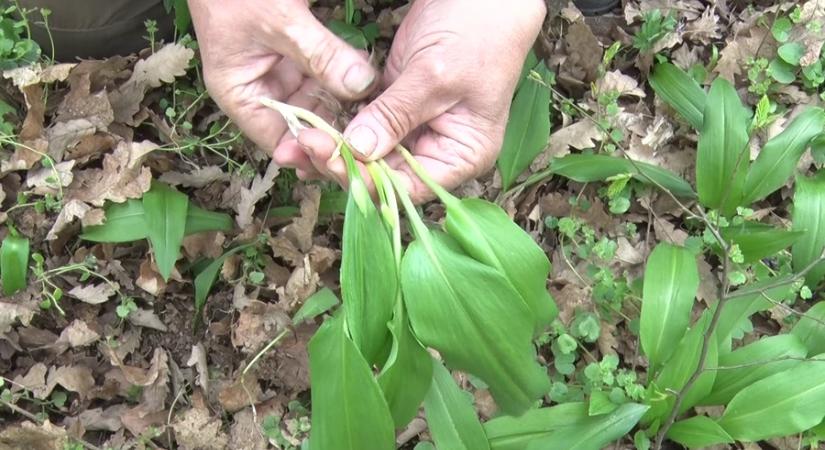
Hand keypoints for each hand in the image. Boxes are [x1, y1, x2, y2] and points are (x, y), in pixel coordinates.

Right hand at [188, 0, 376, 154]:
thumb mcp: (280, 21)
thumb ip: (320, 54)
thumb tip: (362, 85)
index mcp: (241, 95)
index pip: (280, 141)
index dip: (313, 153)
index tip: (349, 154)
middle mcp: (262, 90)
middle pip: (304, 127)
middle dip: (337, 131)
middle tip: (373, 137)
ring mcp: (282, 73)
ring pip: (320, 103)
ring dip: (347, 107)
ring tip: (378, 113)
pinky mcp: (300, 56)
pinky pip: (327, 78)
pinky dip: (348, 81)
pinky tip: (372, 83)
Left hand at [284, 0, 546, 201]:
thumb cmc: (476, 33)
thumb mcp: (434, 77)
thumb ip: (395, 115)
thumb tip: (358, 149)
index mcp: (460, 155)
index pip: (410, 186)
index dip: (368, 181)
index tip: (328, 159)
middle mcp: (437, 150)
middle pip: (384, 175)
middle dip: (342, 165)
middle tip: (300, 149)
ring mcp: (415, 129)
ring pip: (369, 154)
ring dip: (335, 150)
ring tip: (295, 145)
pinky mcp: (395, 106)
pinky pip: (363, 127)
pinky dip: (338, 129)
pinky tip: (310, 128)